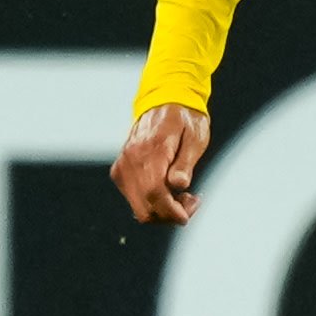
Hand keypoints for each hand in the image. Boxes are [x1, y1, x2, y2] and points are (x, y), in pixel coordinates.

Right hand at [114, 101, 214, 223]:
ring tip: (181, 195)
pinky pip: (135, 200)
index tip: (187, 214)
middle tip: (190, 200)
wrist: (164, 101)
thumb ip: (185, 163)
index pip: (155, 192)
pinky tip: (168, 191)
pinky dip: (152, 204)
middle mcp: (131, 159)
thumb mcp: (195, 137)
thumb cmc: (185, 119)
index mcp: (151, 149)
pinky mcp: (120, 171)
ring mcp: (123, 165)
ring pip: (139, 208)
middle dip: (170, 214)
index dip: (171, 211)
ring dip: (162, 211)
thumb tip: (179, 185)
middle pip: (146, 206)